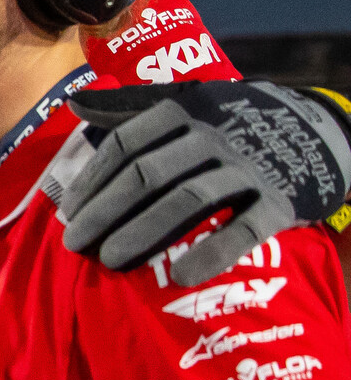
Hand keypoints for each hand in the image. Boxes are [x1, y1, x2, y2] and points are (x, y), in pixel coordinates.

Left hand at [63, 83, 350, 286]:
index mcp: (181, 114)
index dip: (92, 181)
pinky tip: (182, 277)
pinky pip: (243, 230)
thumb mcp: (182, 106)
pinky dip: (213, 253)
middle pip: (147, 174)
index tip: (68, 213)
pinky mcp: (277, 203)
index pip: (124, 146)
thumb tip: (75, 103)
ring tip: (109, 261)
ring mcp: (245, 170)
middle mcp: (211, 138)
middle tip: (76, 244)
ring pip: (187, 200)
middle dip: (105, 212)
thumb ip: (128, 107)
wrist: (311, 136)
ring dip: (143, 232)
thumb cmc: (225, 126)